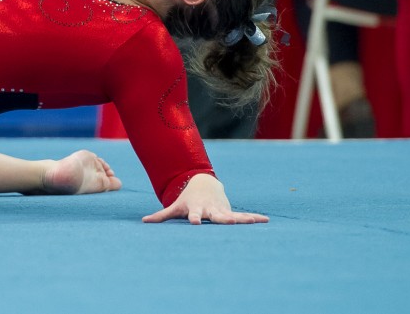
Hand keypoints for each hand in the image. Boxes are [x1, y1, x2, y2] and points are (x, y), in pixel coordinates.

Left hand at [142, 174, 268, 224]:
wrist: (203, 185)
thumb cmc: (187, 200)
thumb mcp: (175, 207)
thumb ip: (161, 216)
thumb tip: (143, 222)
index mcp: (196, 209)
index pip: (194, 215)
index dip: (194, 218)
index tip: (195, 222)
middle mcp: (210, 210)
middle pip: (216, 216)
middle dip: (221, 219)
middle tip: (228, 223)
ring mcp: (221, 211)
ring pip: (233, 216)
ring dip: (242, 219)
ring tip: (255, 222)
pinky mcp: (230, 212)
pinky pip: (243, 216)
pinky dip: (253, 218)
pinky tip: (266, 220)